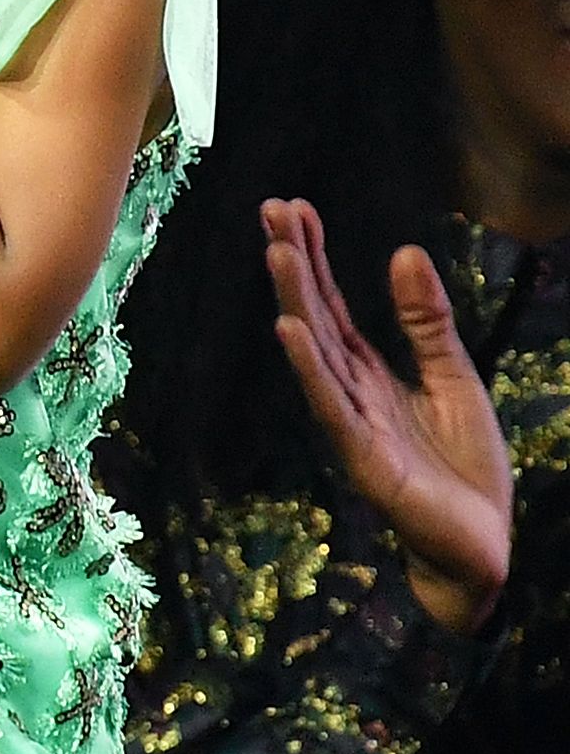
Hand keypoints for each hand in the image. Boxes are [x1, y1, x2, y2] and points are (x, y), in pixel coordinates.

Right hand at [263, 196, 513, 634]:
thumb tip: (403, 250)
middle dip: (294, 263)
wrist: (481, 546)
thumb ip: (428, 322)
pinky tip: (290, 329)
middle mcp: (351, 392)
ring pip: (317, 352)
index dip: (313, 256)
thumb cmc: (465, 469)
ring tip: (278, 250)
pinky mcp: (365, 458)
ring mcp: (352, 423)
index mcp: (371, 373)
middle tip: (272, 207)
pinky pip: (332, 406)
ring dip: (295, 299)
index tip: (293, 207)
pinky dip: (309, 367)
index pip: (334, 304)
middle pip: (317, 315)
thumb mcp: (454, 380)